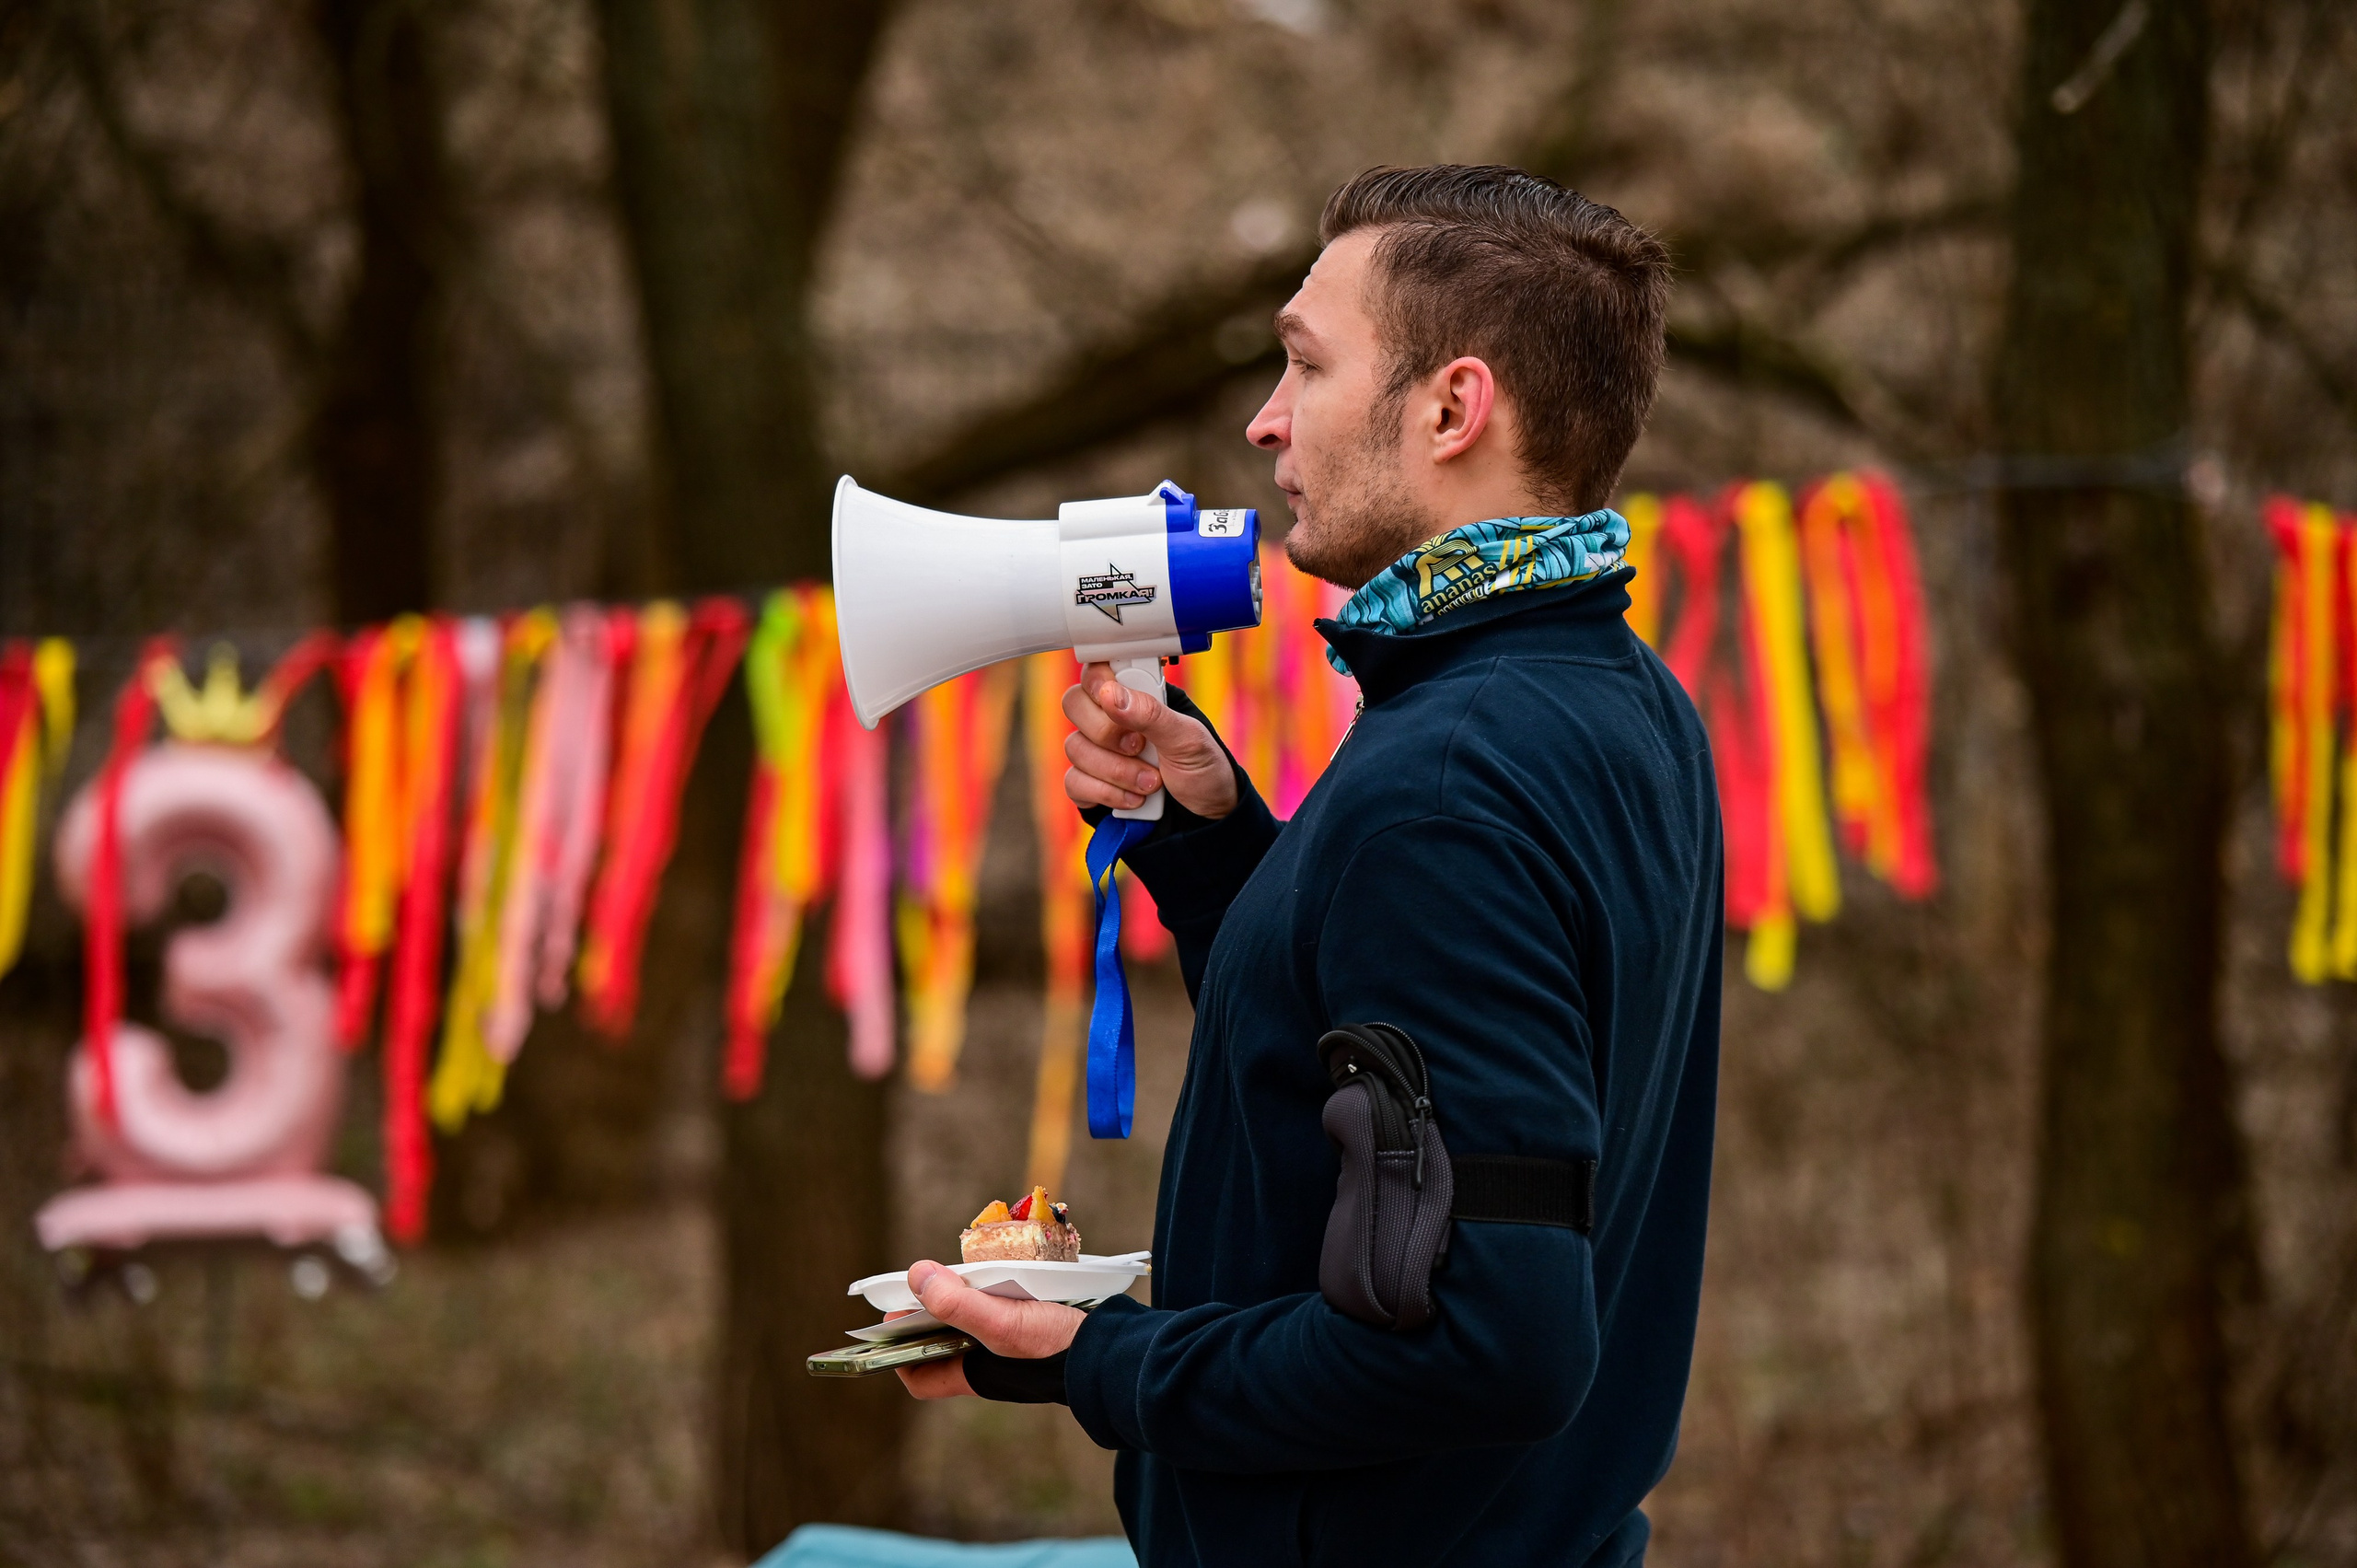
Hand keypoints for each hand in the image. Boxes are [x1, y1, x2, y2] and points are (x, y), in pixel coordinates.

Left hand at [892, 1260, 1087, 1400]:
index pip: (922, 1378)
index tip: (895, 1319)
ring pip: (972, 1323)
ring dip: (963, 1297)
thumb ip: (958, 1304)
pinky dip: (993, 1290)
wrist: (1111, 1347)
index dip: (901, 1354)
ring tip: (958, 1271)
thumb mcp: (1002, 1324)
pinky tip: (997, 1271)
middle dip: (932, 1312)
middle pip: (943, 1343)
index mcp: (974, 1375)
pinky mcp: (1032, 1328)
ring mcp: (1011, 1347)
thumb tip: (917, 1275)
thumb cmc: (1054, 1346)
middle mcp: (988, 1365)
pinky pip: (1000, 1309)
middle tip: (928, 1279)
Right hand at [1062, 663, 1237, 819]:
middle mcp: (1110, 719)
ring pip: (1075, 748)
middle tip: (1140, 747)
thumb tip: (1110, 694)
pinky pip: (1074, 782)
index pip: (1096, 670)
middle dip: (1108, 734)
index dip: (1097, 682)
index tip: (1111, 699)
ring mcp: (1097, 752)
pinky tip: (1134, 799)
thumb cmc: (1202, 769)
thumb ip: (1151, 713)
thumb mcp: (1189, 739)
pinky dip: (1107, 794)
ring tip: (1152, 782)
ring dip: (1117, 771)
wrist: (1204, 819)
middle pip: (1074, 705)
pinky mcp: (1089, 785)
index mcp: (1135, 696)